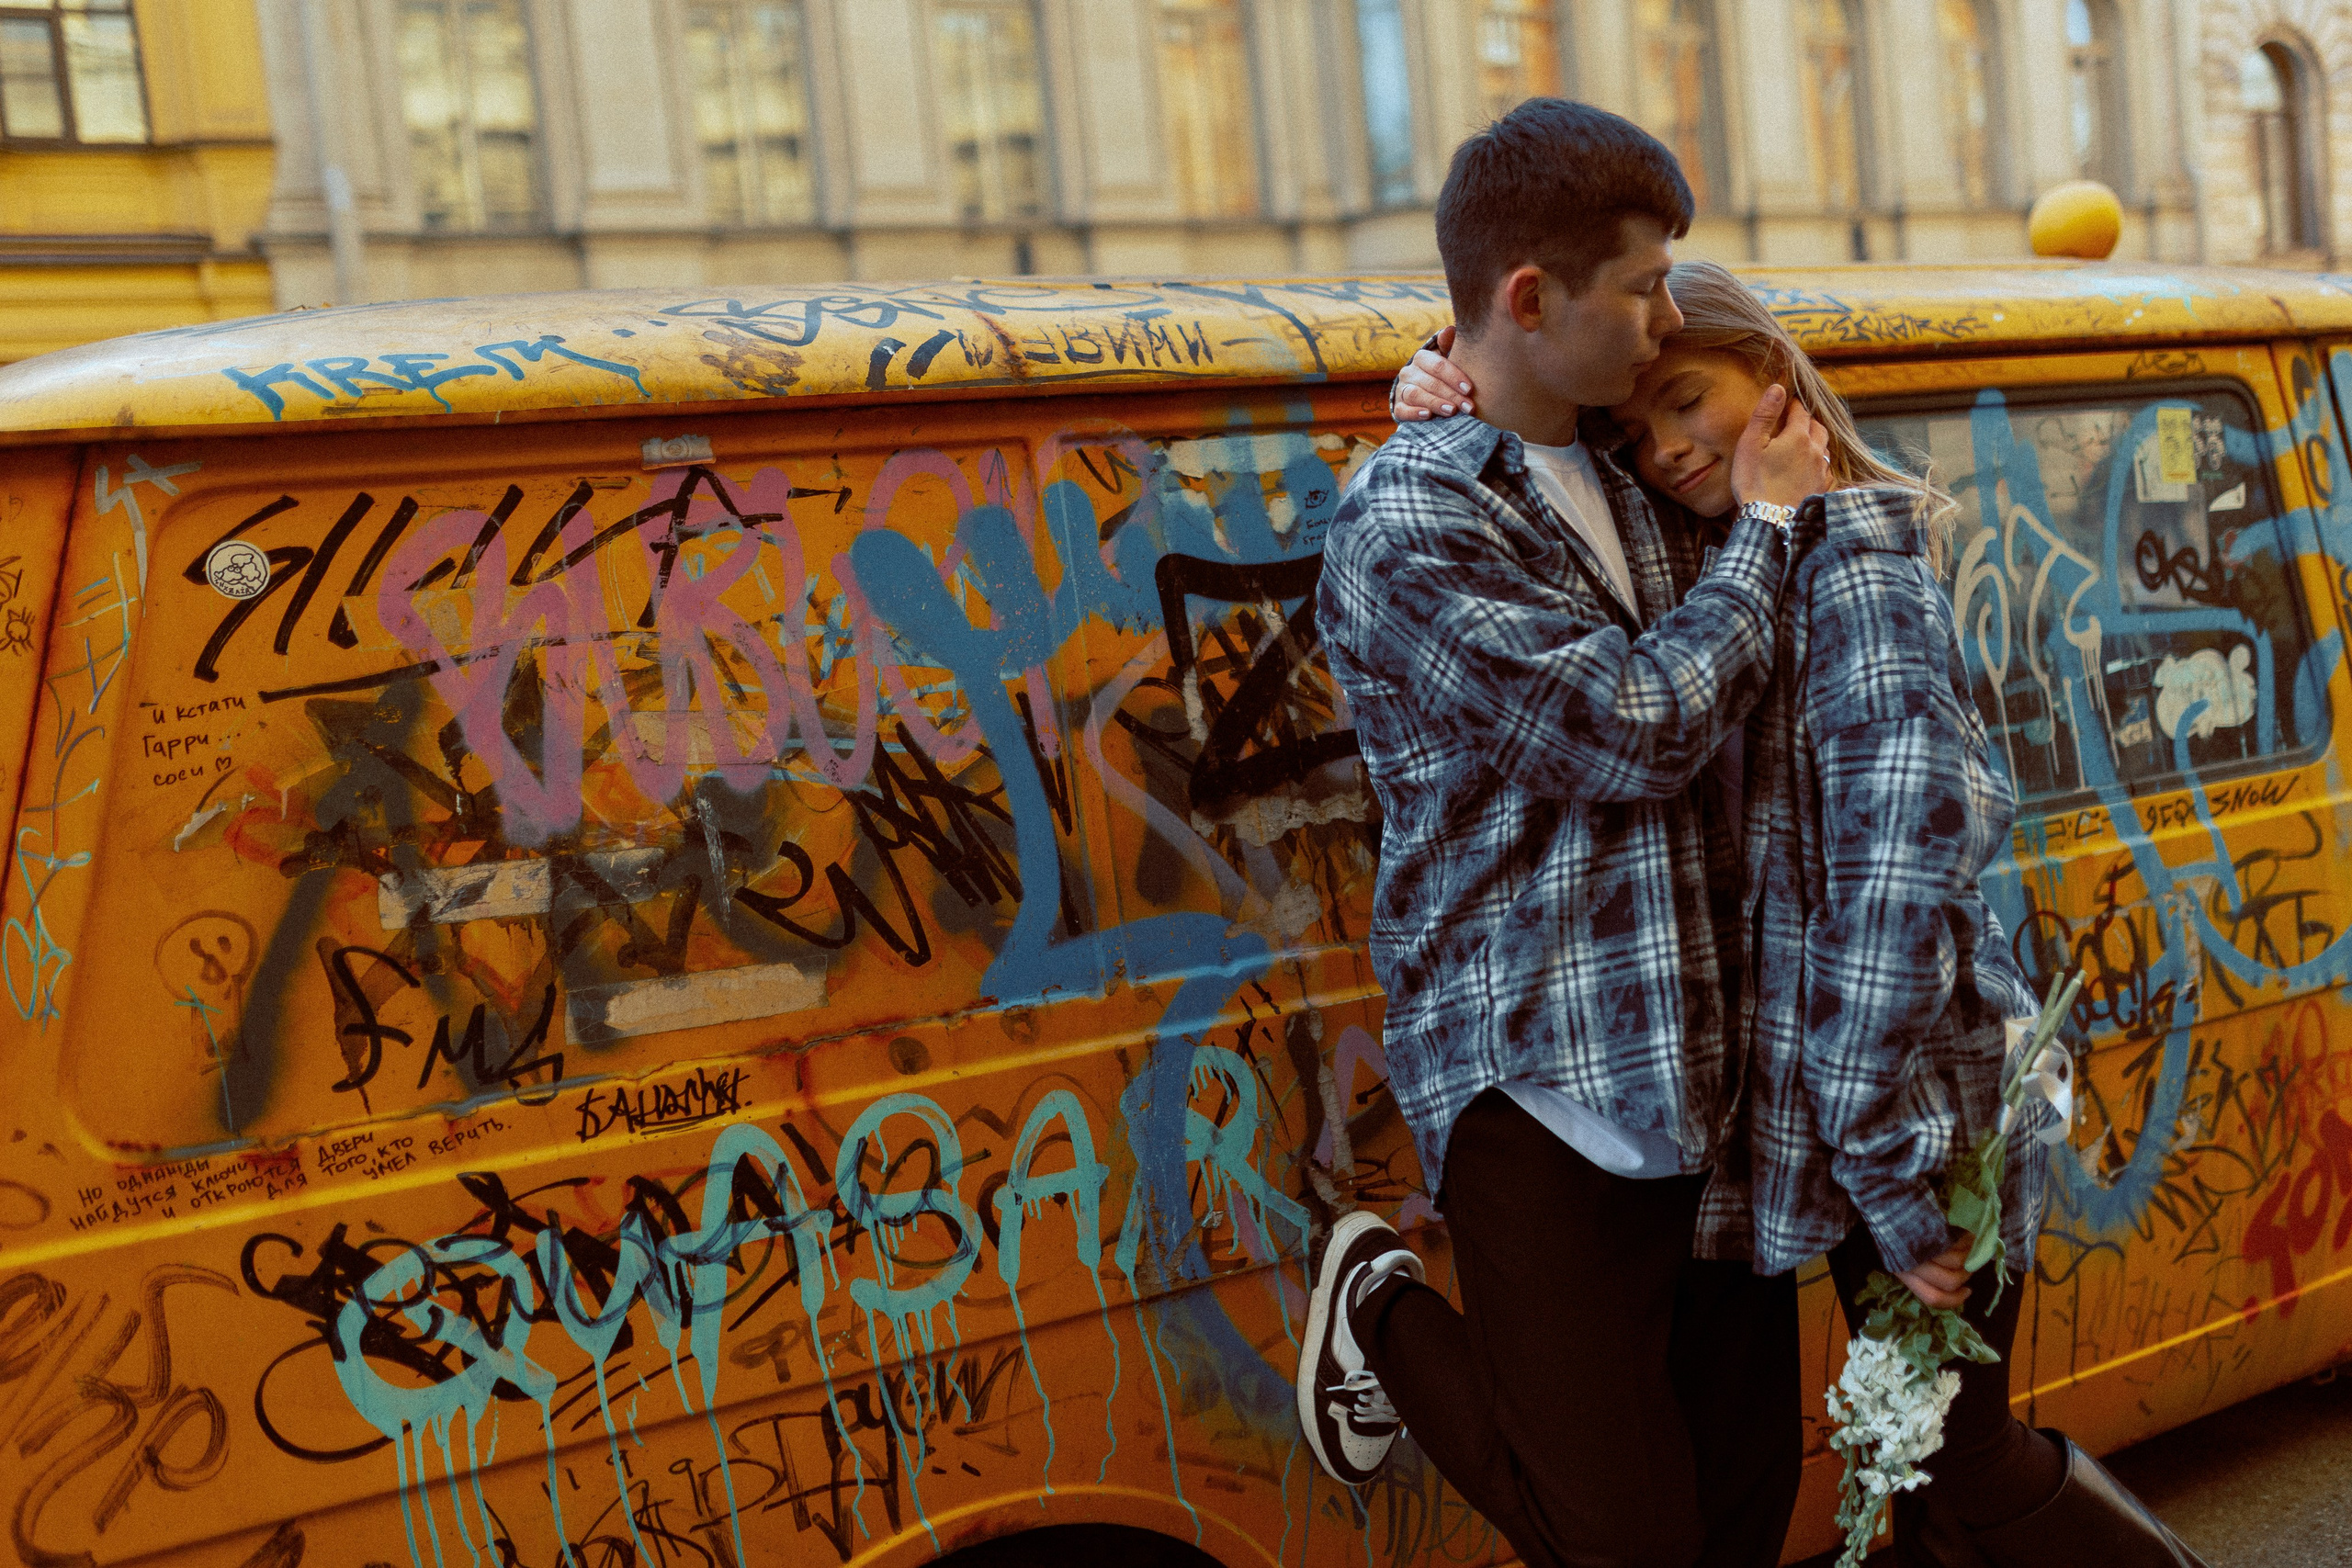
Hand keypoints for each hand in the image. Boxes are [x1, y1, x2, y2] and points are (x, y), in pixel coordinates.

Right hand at [1391, 326, 1473, 420]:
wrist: (1423, 392)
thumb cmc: (1441, 374)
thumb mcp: (1446, 358)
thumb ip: (1449, 345)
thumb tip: (1449, 330)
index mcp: (1422, 358)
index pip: (1438, 366)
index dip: (1454, 377)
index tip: (1469, 389)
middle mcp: (1409, 372)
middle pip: (1430, 382)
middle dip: (1451, 395)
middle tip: (1468, 406)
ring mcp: (1401, 389)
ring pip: (1416, 395)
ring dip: (1435, 403)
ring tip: (1452, 411)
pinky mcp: (1398, 407)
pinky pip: (1402, 410)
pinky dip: (1414, 413)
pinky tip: (1428, 416)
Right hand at [1728, 385, 1830, 510]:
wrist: (1771, 520)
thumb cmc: (1754, 482)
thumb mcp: (1751, 444)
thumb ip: (1765, 414)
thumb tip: (1778, 387)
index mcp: (1797, 436)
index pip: (1799, 411)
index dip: (1792, 405)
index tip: (1786, 404)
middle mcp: (1815, 450)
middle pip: (1817, 427)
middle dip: (1807, 421)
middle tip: (1795, 421)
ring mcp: (1822, 471)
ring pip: (1824, 447)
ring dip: (1815, 440)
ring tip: (1803, 443)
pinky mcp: (1823, 488)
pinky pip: (1827, 468)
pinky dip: (1819, 462)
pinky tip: (1810, 468)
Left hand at [1895, 1234, 1972, 1310]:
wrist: (1888, 1202)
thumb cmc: (1895, 1230)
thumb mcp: (1902, 1257)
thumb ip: (1924, 1273)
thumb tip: (1956, 1285)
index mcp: (1904, 1273)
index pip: (1933, 1297)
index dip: (1955, 1300)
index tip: (1967, 1291)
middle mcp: (1913, 1263)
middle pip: (1951, 1281)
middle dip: (1965, 1275)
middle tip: (1968, 1265)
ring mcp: (1924, 1246)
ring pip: (1958, 1262)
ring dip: (1968, 1256)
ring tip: (1967, 1247)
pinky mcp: (1934, 1230)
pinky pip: (1960, 1242)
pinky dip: (1967, 1241)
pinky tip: (1964, 1235)